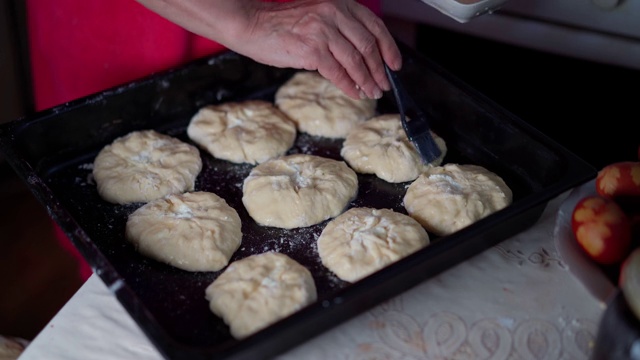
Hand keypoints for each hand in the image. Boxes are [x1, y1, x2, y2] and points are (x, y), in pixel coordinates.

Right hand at [136, 0, 402, 99]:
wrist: (251, 25)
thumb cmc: (281, 26)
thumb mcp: (317, 19)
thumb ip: (340, 31)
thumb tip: (362, 57)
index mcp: (339, 4)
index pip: (374, 26)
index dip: (389, 48)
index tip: (394, 65)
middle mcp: (334, 13)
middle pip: (368, 46)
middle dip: (379, 69)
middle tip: (382, 85)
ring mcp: (323, 30)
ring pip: (356, 61)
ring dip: (366, 81)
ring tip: (371, 92)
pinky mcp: (311, 49)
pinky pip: (337, 72)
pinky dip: (348, 86)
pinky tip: (353, 93)